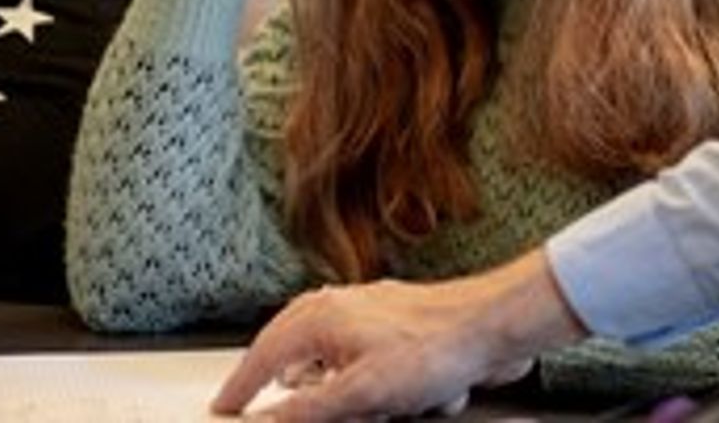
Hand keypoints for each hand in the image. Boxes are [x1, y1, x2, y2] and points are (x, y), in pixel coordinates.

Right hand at [216, 251, 584, 419]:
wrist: (492, 326)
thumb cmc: (435, 346)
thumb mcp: (359, 393)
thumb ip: (306, 409)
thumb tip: (266, 418)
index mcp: (320, 316)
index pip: (263, 355)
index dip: (241, 387)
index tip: (226, 407)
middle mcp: (339, 307)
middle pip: (290, 348)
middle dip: (282, 381)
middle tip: (260, 401)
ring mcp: (368, 313)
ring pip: (329, 356)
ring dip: (332, 388)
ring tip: (346, 405)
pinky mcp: (394, 326)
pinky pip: (364, 360)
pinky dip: (370, 385)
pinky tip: (392, 402)